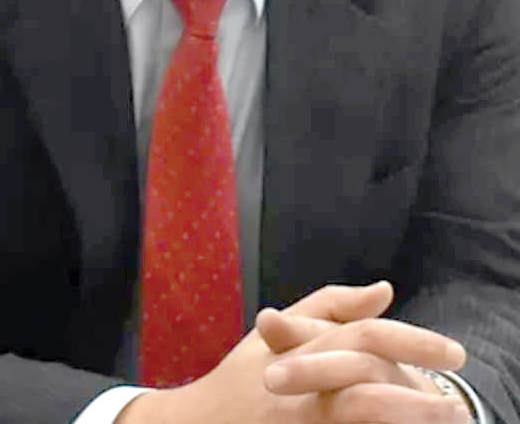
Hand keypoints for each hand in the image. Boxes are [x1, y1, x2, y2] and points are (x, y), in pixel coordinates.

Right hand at [117, 281, 470, 422]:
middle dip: (416, 399)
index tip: (452, 351)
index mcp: (300, 351)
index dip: (411, 341)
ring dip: (403, 422)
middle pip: (364, 388)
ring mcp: (297, 423)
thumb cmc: (243, 375)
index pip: (362, 338)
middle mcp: (300, 390)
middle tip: (456, 405)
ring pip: (358, 420)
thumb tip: (384, 289)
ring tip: (444, 423)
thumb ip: (331, 306)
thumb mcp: (277, 331)